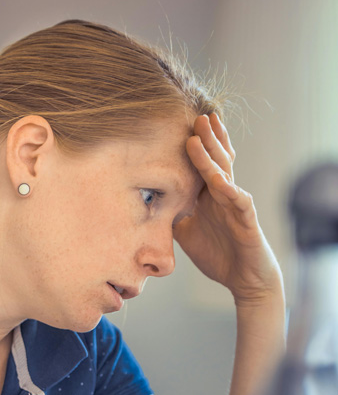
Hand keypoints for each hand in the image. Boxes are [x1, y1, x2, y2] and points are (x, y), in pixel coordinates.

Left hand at [175, 113, 281, 304]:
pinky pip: (239, 202)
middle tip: (195, 115)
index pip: (203, 164)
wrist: (244, 279)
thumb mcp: (186, 232)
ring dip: (212, 155)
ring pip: (224, 174)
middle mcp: (224, 195)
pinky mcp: (247, 222)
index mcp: (210, 196)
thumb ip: (171, 215)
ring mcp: (236, 206)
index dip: (196, 144)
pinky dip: (229, 190)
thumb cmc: (218, 254)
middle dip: (206, 137)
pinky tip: (218, 179)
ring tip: (200, 135)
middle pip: (215, 160)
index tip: (181, 123)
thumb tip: (145, 204)